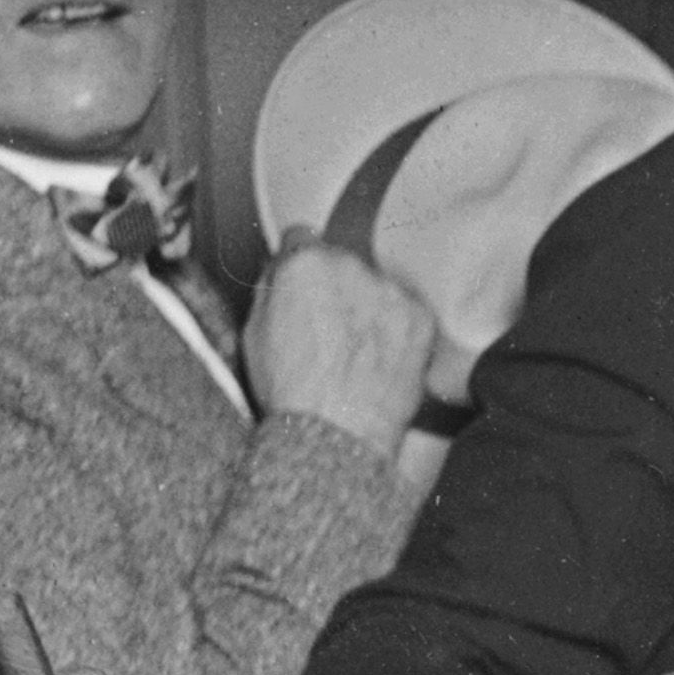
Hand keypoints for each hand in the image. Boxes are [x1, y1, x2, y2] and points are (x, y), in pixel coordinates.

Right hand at [243, 228, 439, 450]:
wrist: (336, 435)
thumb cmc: (293, 393)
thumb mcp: (253, 332)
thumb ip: (272, 290)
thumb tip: (282, 275)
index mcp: (304, 263)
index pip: (302, 239)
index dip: (301, 269)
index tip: (305, 287)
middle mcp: (350, 267)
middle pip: (343, 264)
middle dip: (337, 289)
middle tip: (331, 333)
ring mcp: (390, 292)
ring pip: (377, 288)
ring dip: (370, 309)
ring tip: (357, 355)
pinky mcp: (420, 319)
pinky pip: (408, 314)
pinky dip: (399, 332)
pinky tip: (381, 361)